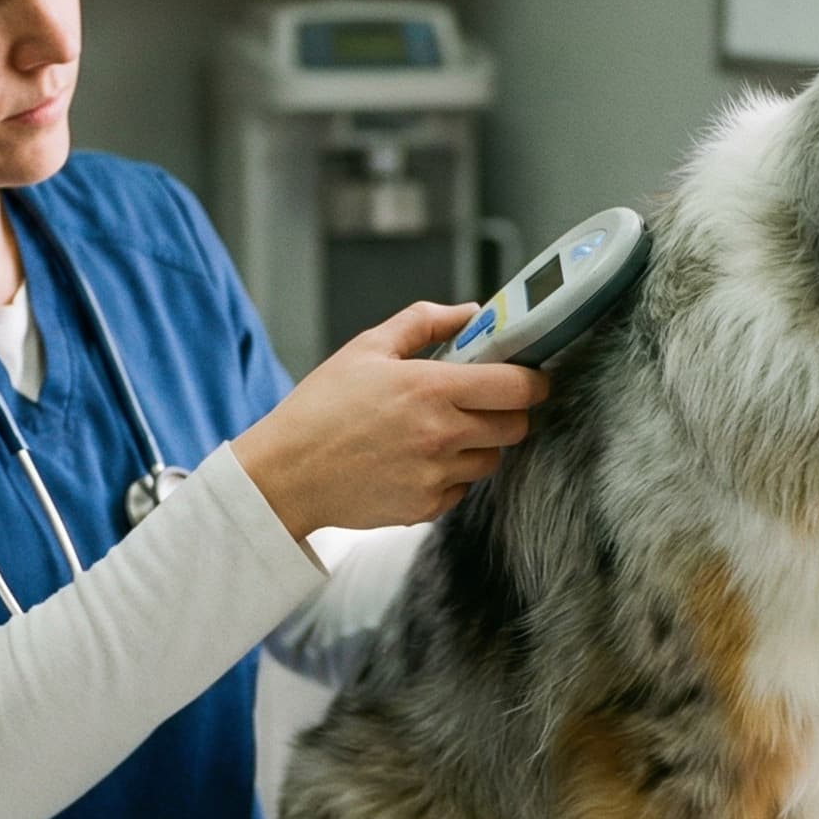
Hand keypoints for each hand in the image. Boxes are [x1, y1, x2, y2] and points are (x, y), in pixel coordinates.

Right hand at [231, 302, 550, 537]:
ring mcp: (436, 475)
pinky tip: (417, 460)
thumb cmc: (321, 409)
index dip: (533, 380)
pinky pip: (461, 488)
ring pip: (491, 459)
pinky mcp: (426, 507)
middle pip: (516, 426)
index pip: (517, 387)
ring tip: (440, 432)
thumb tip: (471, 312)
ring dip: (478, 444)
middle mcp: (441, 434)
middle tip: (484, 403)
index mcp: (431, 388)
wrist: (285, 474)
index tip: (530, 377)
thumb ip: (424, 322)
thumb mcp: (367, 348)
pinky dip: (450, 475)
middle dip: (508, 412)